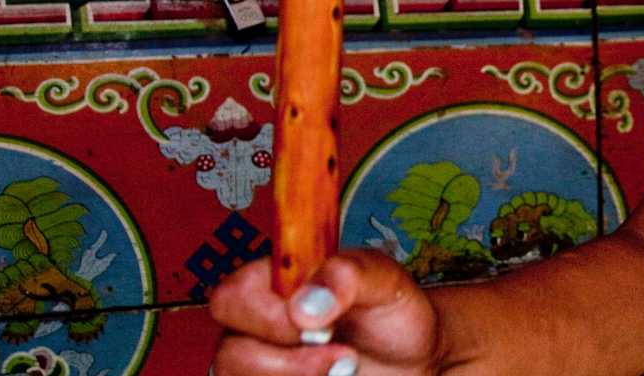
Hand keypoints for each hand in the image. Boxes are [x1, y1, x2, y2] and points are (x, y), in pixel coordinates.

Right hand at [211, 250, 440, 374]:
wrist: (414, 358)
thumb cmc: (392, 313)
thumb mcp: (384, 281)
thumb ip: (347, 276)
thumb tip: (304, 304)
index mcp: (275, 284)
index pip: (232, 296)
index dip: (265, 317)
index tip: (314, 324)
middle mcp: (259, 326)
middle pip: (230, 351)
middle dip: (285, 362)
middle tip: (342, 355)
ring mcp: (263, 364)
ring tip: (345, 370)